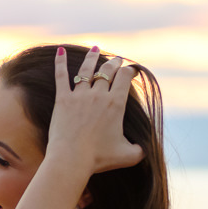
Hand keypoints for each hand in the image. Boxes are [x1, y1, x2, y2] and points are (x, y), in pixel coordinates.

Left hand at [50, 47, 144, 173]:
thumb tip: (146, 149)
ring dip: (92, 57)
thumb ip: (141, 150)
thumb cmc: (99, 159)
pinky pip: (61, 76)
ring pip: (87, 70)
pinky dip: (60, 62)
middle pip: (107, 71)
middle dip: (114, 63)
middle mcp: (98, 95)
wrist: (71, 159)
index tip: (130, 71)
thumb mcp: (128, 156)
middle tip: (116, 60)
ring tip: (95, 49)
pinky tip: (60, 50)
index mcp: (116, 104)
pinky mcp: (63, 100)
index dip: (129, 71)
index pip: (125, 78)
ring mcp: (79, 96)